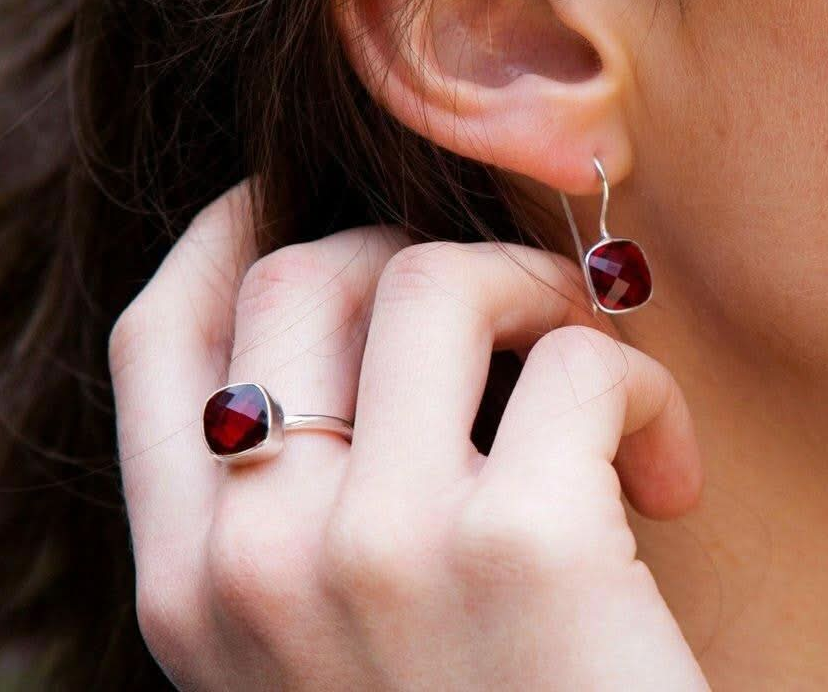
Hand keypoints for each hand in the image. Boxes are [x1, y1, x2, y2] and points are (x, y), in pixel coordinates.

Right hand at [109, 181, 707, 689]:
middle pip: (304, 275)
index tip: (286, 195)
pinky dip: (641, 385)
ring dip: (535, 290)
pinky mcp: (524, 550)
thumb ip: (303, 501)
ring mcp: (379, 552)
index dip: (221, 236)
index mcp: (191, 587)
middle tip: (517, 310)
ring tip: (592, 365)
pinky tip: (666, 473)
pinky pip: (583, 360)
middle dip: (420, 255)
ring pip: (435, 278)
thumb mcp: (333, 633)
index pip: (161, 342)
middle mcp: (256, 562)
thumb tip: (353, 320)